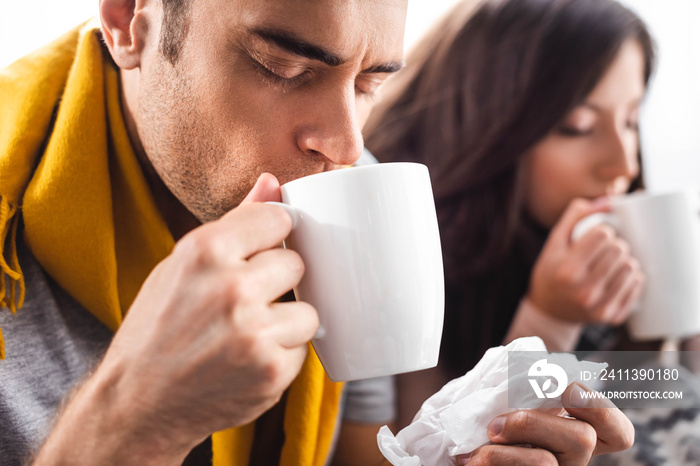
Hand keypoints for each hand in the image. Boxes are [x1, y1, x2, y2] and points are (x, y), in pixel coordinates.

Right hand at [35, 173, 317, 463]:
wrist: (138, 402)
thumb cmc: (159, 326)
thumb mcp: (182, 263)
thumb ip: (235, 221)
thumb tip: (273, 181)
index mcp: (205, 250)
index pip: (278, 218)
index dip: (270, 237)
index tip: (258, 252)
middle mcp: (232, 287)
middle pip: (296, 263)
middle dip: (276, 281)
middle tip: (242, 302)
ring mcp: (254, 333)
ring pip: (308, 310)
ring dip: (286, 322)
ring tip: (247, 333)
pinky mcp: (272, 371)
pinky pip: (302, 348)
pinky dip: (282, 354)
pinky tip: (248, 360)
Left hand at [455, 383, 633, 464]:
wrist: (460, 445)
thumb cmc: (489, 415)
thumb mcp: (511, 395)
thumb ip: (529, 384)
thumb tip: (530, 368)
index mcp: (578, 436)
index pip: (618, 432)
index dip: (599, 407)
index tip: (567, 389)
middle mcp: (572, 461)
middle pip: (582, 439)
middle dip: (532, 422)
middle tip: (496, 423)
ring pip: (545, 462)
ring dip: (503, 449)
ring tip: (480, 442)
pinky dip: (490, 461)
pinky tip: (469, 459)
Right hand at [527, 198, 644, 324]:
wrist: (549, 311)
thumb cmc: (552, 270)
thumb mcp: (554, 242)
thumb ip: (576, 216)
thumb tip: (609, 202)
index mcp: (567, 270)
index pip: (603, 234)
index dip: (603, 230)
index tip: (596, 236)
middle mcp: (583, 291)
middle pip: (619, 249)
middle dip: (615, 244)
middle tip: (604, 249)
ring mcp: (599, 306)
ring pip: (632, 267)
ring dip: (625, 260)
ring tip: (611, 263)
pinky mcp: (612, 317)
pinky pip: (637, 285)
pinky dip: (631, 277)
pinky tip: (617, 277)